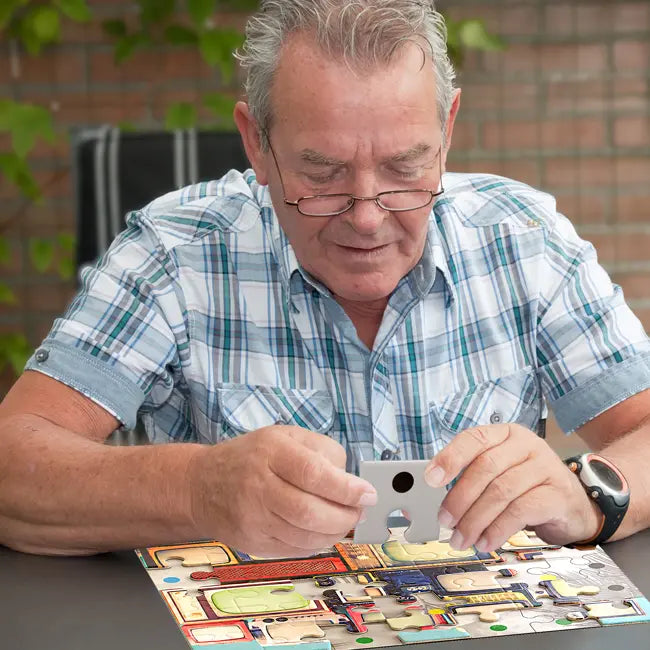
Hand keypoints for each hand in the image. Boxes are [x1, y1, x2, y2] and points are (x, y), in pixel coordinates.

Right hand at [188, 425, 376, 557]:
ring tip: (345, 521)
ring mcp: (252, 518)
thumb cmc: (251, 457)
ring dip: (335, 532)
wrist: (201, 484)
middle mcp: (258, 485)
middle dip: (346, 515)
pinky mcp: (252, 542)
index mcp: (270, 451)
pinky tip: (323, 531)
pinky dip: (317, 543)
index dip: (346, 488)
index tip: (367, 493)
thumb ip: (321, 450)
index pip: (314, 473)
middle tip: (360, 510)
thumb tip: (351, 479)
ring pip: (305, 536)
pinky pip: (294, 550)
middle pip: (310, 511)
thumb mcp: (285, 436)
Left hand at [424, 423, 602, 551]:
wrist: (575, 503)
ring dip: (475, 520)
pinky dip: (498, 529)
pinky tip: (486, 541)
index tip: (431, 479)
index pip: (474, 439)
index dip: (450, 458)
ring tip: (462, 539)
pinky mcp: (558, 493)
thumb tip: (439, 497)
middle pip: (485, 468)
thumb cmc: (528, 486)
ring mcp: (546, 466)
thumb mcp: (501, 472)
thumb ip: (473, 476)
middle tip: (445, 522)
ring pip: (501, 492)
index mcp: (506, 434)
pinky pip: (521, 511)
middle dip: (460, 498)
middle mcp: (527, 444)